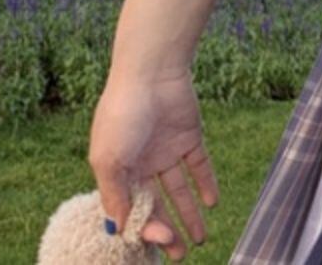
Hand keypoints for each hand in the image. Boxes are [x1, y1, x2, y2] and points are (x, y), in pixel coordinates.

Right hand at [88, 68, 219, 259]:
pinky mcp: (189, 137)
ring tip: (200, 238)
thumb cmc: (122, 114)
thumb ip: (114, 194)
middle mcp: (141, 163)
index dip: (144, 227)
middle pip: (156, 203)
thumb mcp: (110, 159)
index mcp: (116, 169)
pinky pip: (198, 166)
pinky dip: (205, 184)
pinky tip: (212, 204)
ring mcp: (166, 150)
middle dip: (167, 229)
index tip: (159, 242)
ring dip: (189, 214)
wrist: (151, 74)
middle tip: (181, 253)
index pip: (131, 207)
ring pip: (179, 190)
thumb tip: (116, 227)